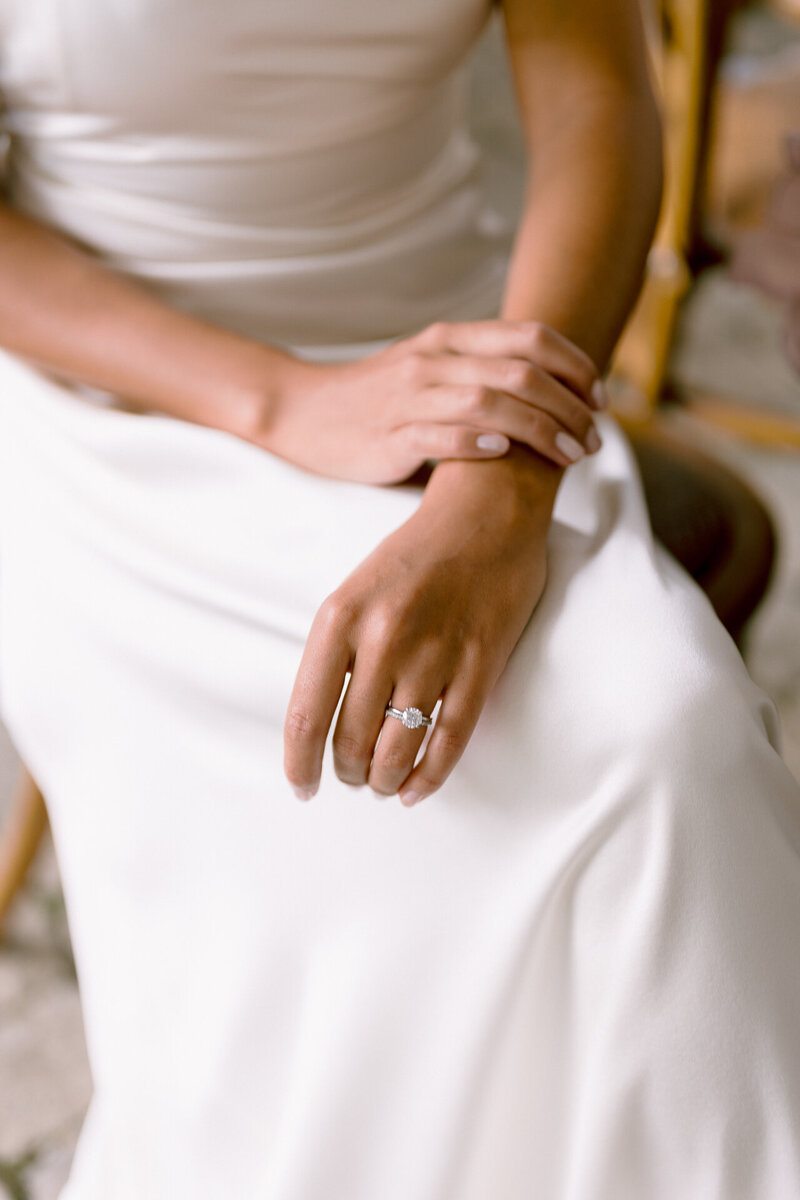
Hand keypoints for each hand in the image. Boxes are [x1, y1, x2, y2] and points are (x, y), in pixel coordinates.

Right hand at [247, 319, 605, 483]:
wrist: (303, 413)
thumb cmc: (378, 400)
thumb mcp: (431, 371)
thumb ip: (481, 375)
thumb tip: (549, 400)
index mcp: (451, 339)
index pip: (532, 337)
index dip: (577, 366)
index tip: (602, 401)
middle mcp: (435, 360)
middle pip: (524, 372)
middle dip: (572, 408)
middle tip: (594, 441)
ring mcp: (411, 396)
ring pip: (492, 402)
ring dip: (542, 430)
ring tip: (570, 456)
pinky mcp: (390, 435)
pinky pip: (441, 434)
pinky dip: (479, 442)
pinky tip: (506, 454)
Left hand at [284, 468, 548, 803]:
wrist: (487, 514)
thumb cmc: (415, 556)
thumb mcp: (355, 592)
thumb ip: (336, 653)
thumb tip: (320, 726)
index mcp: (340, 617)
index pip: (306, 714)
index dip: (299, 763)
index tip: (301, 787)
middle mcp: (383, 637)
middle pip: (350, 740)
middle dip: (347, 771)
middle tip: (351, 775)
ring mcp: (435, 652)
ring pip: (398, 749)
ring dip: (383, 778)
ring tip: (381, 780)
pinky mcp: (481, 664)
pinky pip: (449, 741)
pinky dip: (428, 777)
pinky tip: (415, 789)